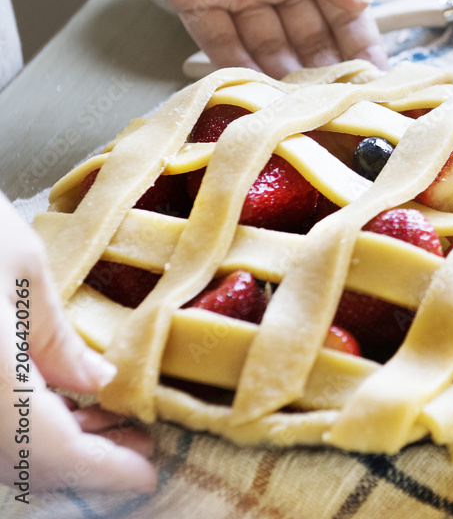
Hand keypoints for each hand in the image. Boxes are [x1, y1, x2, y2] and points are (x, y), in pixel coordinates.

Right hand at [0, 194, 156, 492]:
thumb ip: (56, 337)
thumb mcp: (22, 267)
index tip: (148, 476)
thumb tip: (95, 385)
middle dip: (88, 465)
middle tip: (142, 448)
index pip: (51, 452)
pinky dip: (28, 428)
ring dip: (59, 449)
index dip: (104, 471)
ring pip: (4, 451)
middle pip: (25, 463)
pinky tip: (62, 405)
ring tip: (111, 425)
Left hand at [86, 0, 386, 78]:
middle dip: (324, 71)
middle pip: (308, 37)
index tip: (376, 81)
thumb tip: (361, 5)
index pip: (343, 11)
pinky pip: (218, 44)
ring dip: (282, 78)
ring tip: (298, 108)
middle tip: (337, 106)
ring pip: (267, 47)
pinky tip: (255, 92)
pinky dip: (235, 69)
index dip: (361, 46)